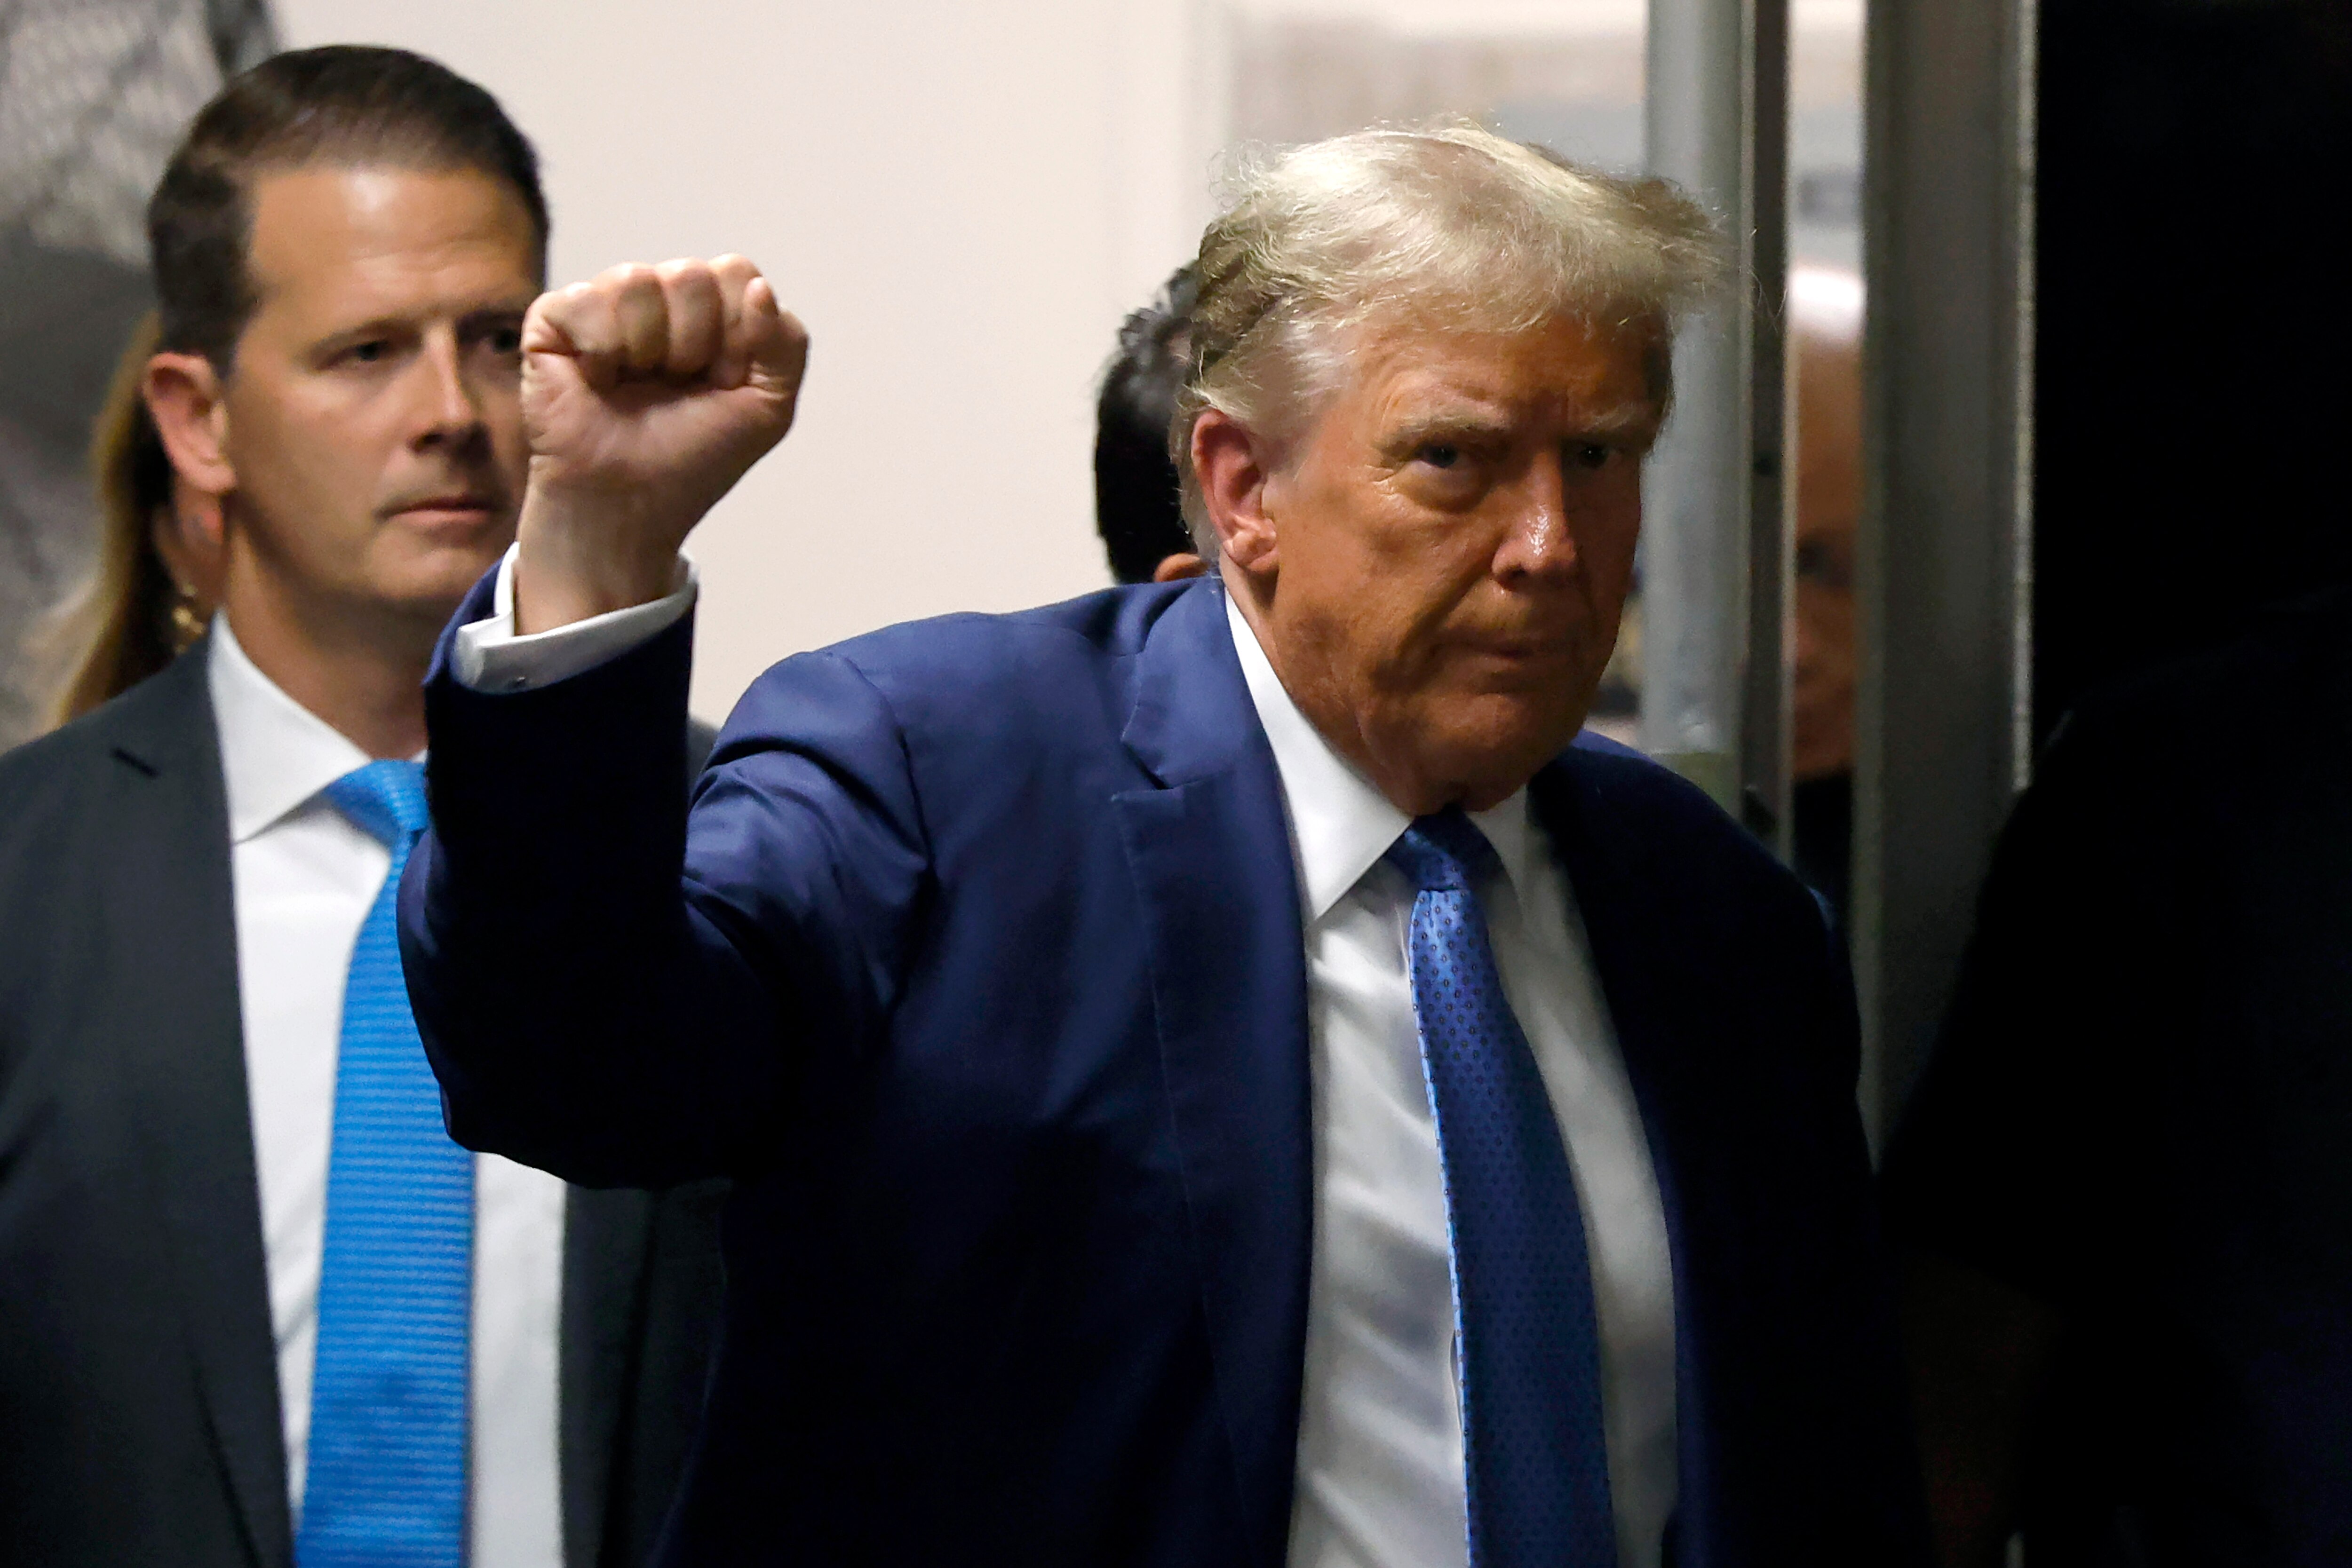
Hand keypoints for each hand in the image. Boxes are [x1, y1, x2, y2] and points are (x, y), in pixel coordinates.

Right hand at [513, 255, 807, 630]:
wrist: (629, 505)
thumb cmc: (694, 458)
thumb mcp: (768, 409)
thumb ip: (787, 344)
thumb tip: (759, 287)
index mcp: (711, 311)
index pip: (735, 272)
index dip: (737, 332)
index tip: (723, 380)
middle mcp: (660, 298)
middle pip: (691, 275)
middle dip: (693, 344)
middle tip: (675, 386)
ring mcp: (606, 304)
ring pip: (638, 280)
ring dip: (647, 349)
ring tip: (634, 385)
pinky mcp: (554, 318)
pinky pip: (587, 299)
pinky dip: (601, 351)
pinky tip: (596, 380)